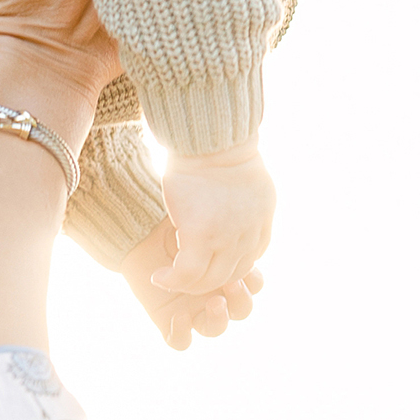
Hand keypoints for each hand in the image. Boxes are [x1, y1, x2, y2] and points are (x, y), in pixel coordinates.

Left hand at [118, 219, 260, 350]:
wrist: (139, 229)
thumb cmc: (172, 221)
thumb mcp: (200, 224)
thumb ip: (224, 236)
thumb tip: (241, 229)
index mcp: (227, 273)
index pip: (253, 285)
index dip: (253, 282)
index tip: (248, 266)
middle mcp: (213, 294)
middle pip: (241, 310)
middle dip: (241, 301)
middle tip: (232, 285)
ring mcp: (191, 309)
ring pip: (215, 329)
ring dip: (219, 319)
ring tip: (214, 302)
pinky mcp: (167, 319)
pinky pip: (180, 342)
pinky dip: (182, 333)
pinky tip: (179, 315)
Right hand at [154, 147, 276, 300]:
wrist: (211, 134)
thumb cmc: (217, 145)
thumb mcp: (242, 176)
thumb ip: (239, 198)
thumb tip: (225, 200)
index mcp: (261, 220)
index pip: (249, 259)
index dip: (227, 265)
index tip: (205, 260)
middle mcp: (249, 234)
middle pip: (232, 275)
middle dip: (208, 282)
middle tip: (184, 276)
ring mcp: (228, 238)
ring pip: (210, 280)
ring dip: (187, 285)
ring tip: (169, 278)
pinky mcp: (202, 236)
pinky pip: (187, 273)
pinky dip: (172, 280)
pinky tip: (158, 277)